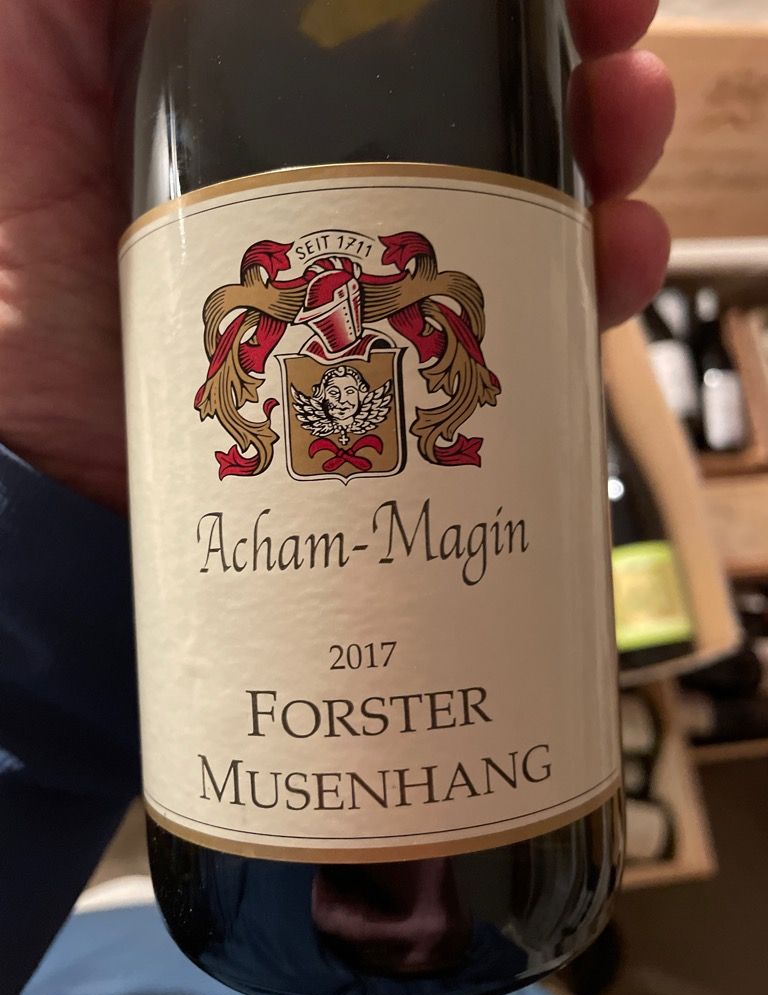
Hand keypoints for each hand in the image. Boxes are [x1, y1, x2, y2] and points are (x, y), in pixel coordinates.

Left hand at [0, 0, 673, 510]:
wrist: (19, 426)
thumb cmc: (2, 217)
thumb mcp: (43, 34)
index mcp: (255, 66)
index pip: (410, 14)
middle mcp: (318, 157)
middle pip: (481, 98)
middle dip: (567, 75)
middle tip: (612, 72)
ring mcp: (353, 267)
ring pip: (511, 204)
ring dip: (593, 170)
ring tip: (620, 154)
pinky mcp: (375, 369)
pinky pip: (498, 328)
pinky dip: (572, 297)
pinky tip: (603, 263)